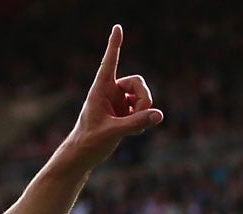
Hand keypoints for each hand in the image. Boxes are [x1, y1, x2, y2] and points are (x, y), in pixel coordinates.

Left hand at [62, 26, 162, 167]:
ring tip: (136, 128)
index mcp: (100, 89)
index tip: (117, 27)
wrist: (83, 156)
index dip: (114, 44)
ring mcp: (118, 102)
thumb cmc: (90, 142)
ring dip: (143, 110)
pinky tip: (135, 131)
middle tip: (143, 114)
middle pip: (137, 82)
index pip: (109, 62)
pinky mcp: (124, 113)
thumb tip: (159, 115)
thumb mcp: (114, 132)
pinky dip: (142, 120)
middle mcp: (110, 92)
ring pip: (142, 96)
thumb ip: (136, 123)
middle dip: (144, 98)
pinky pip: (142, 110)